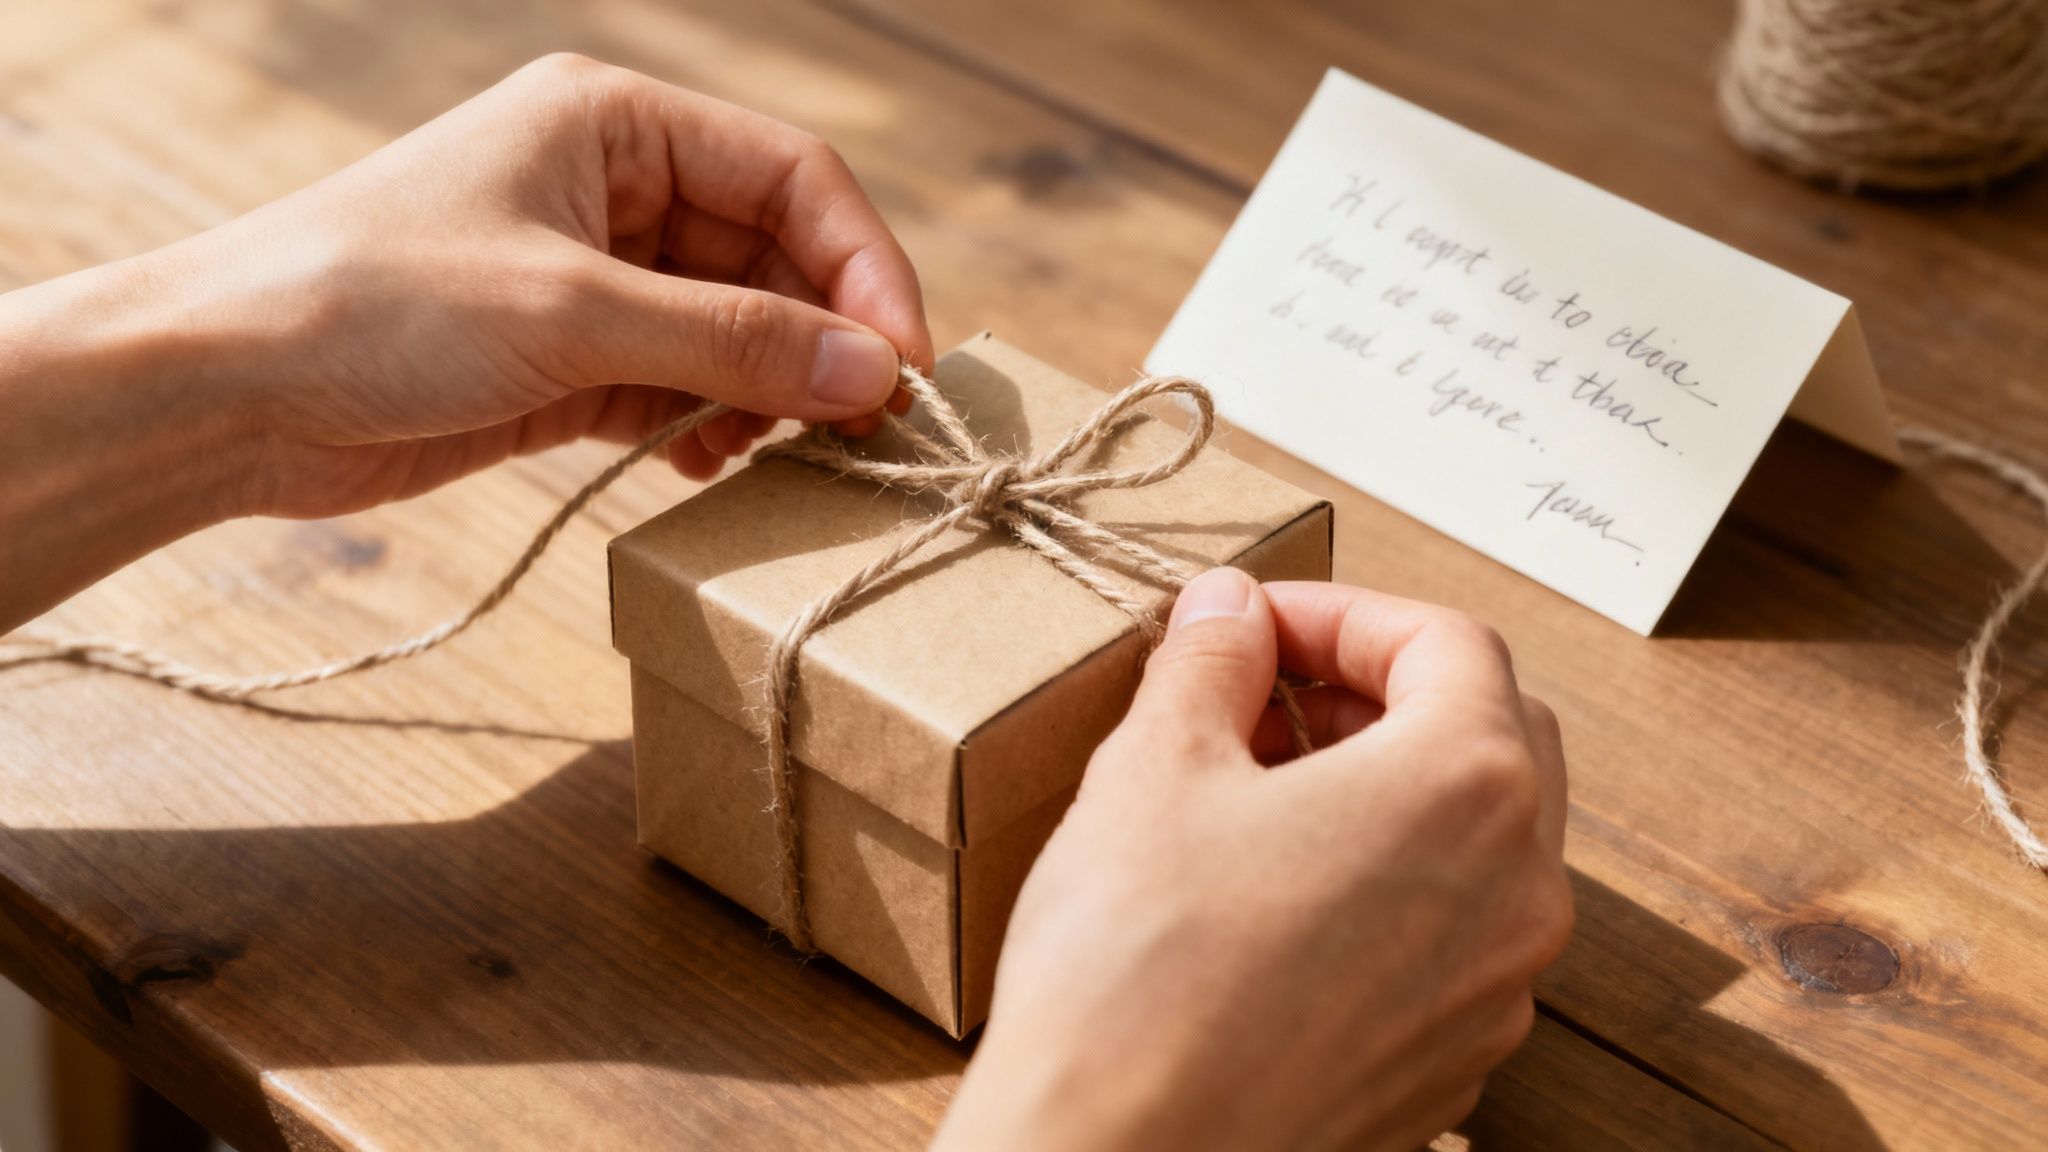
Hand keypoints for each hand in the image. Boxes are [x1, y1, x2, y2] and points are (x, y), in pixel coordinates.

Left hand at [0, 54, 927, 623]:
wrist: (223, 392)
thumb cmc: (374, 305)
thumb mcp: (573, 314)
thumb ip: (734, 342)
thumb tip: (879, 373)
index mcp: (616, 123)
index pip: (793, 177)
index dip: (865, 265)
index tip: (907, 362)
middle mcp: (616, 189)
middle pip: (776, 256)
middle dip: (827, 339)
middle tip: (872, 428)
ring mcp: (596, 279)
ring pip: (738, 329)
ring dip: (777, 391)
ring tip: (794, 453)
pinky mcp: (572, 361)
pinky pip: (685, 385)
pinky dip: (715, 425)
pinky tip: (716, 464)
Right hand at [936, 570, 1571, 1151]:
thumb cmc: (1135, 972)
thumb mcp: (1154, 767)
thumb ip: (1210, 661)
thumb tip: (1230, 611)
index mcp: (1466, 789)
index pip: (1447, 643)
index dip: (1344, 613)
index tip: (1259, 623)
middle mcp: (1519, 894)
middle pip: (1489, 736)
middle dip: (1379, 694)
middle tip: (1269, 692)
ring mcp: (1496, 995)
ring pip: (1478, 845)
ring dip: (1385, 791)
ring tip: (1259, 794)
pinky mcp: (1451, 1067)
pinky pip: (1450, 940)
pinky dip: (1388, 888)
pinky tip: (1276, 899)